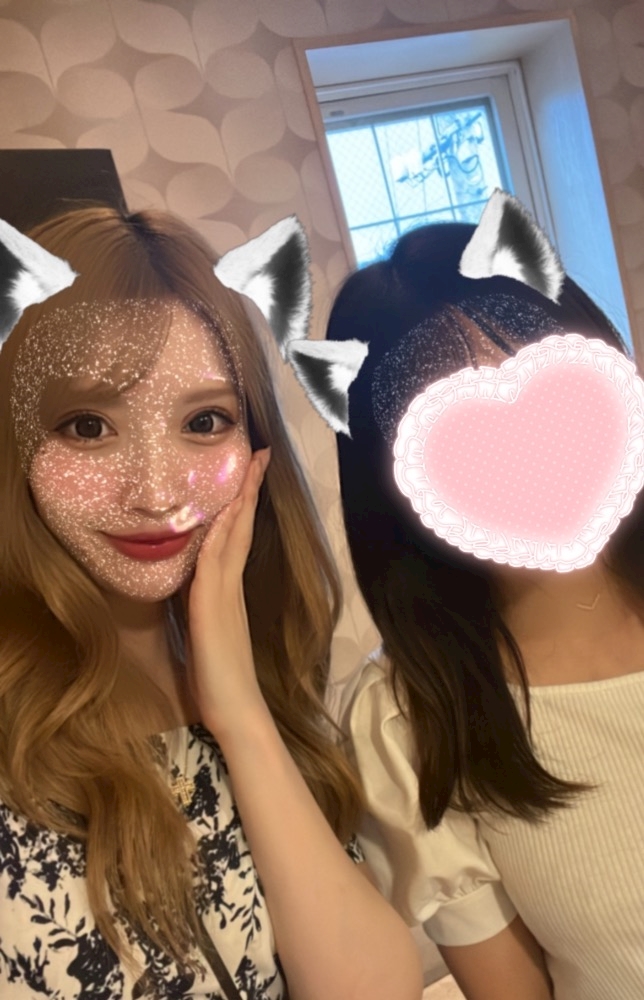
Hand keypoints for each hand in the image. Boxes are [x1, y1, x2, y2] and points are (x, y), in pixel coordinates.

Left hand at [185, 447, 270, 736]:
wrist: (237, 714)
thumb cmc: (221, 683)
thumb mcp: (207, 634)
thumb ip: (203, 608)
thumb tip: (193, 587)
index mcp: (228, 591)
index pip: (236, 537)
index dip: (243, 504)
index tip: (251, 473)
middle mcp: (229, 587)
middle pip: (239, 528)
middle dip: (247, 490)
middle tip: (259, 455)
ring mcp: (223, 597)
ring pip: (230, 539)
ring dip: (238, 502)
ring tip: (249, 470)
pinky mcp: (211, 611)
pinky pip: (214, 565)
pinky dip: (217, 537)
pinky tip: (219, 518)